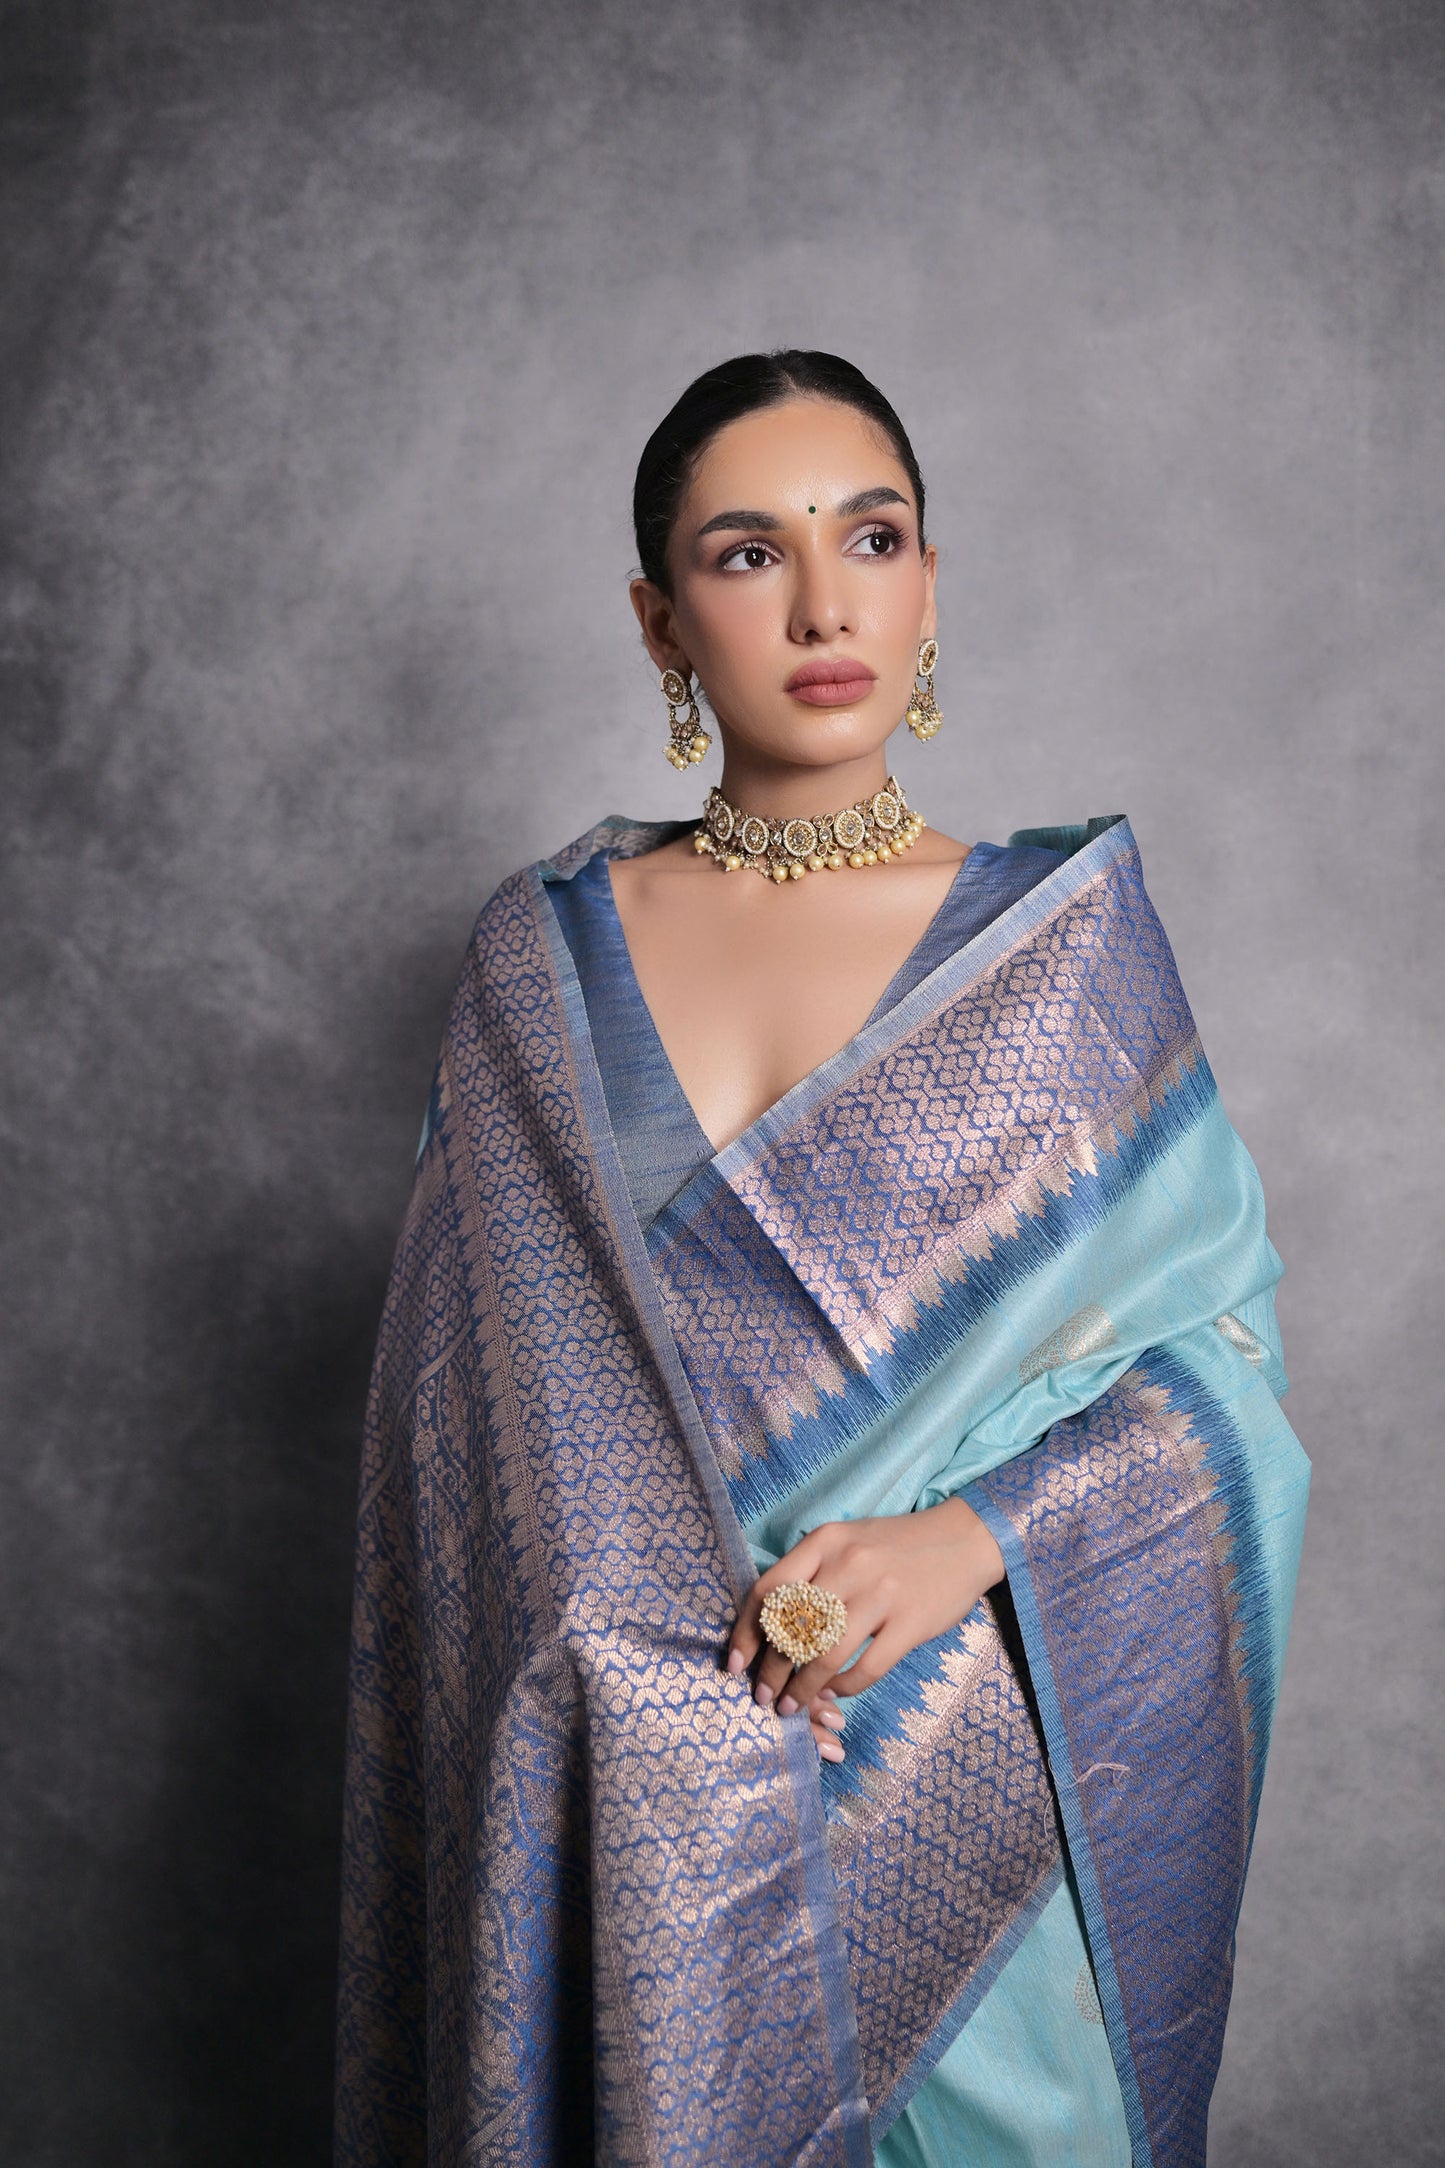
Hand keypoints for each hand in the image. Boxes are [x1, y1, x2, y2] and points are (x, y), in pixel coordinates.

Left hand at [727, 1498, 1005, 1751]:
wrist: (964, 1540)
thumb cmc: (895, 1545)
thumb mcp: (846, 1540)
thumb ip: (810, 1571)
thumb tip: (769, 1626)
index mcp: (826, 1541)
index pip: (769, 1590)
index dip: (747, 1634)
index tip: (736, 1665)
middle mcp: (849, 1565)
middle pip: (793, 1628)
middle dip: (771, 1671)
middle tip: (763, 1697)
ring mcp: (882, 1595)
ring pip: (825, 1654)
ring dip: (803, 1688)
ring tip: (792, 1706)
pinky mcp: (910, 1624)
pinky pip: (866, 1668)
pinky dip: (845, 1687)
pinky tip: (835, 1692)